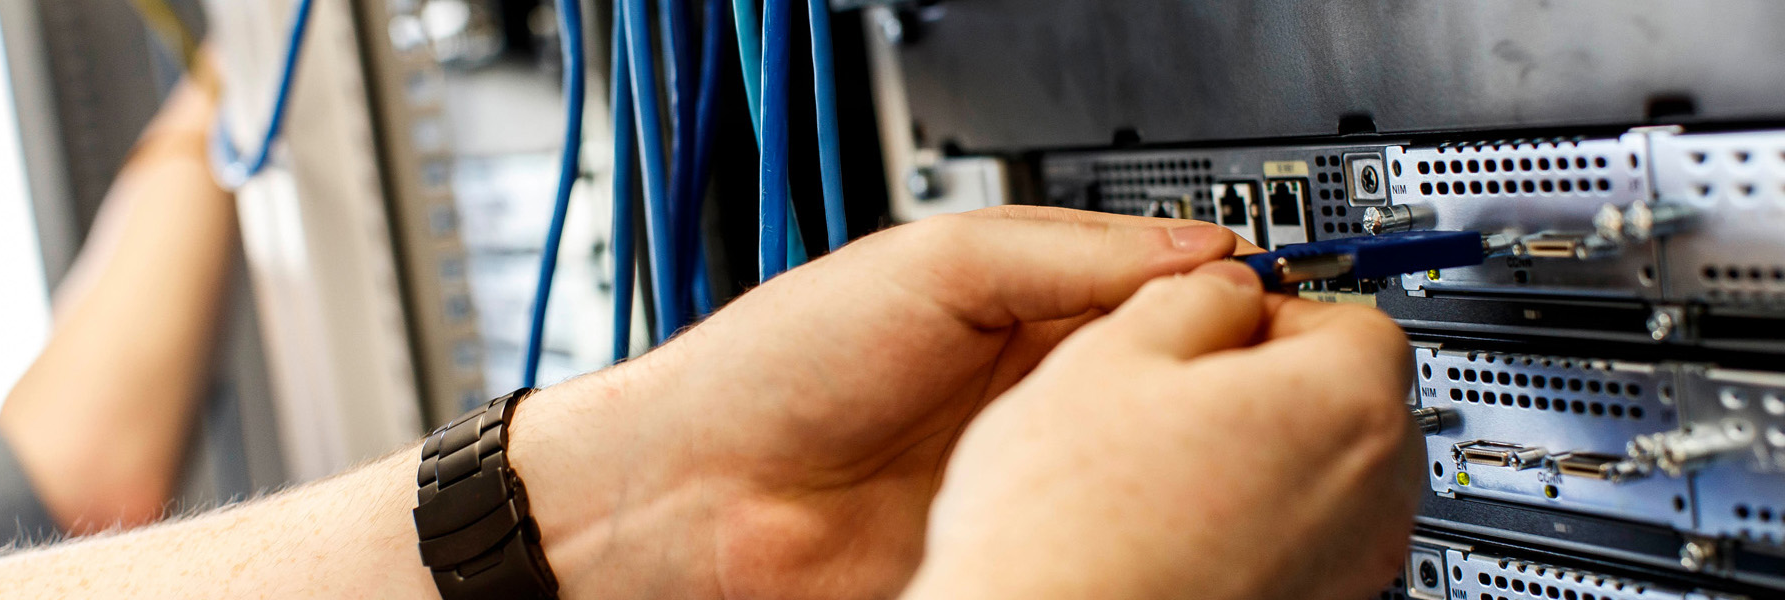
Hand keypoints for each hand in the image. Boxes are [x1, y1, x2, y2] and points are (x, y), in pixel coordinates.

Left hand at [508, 207, 1252, 598]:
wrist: (695, 497)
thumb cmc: (781, 367)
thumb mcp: (936, 265)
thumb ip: (1067, 252)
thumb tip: (1200, 246)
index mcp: (1017, 313)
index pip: (1153, 298)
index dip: (1218, 302)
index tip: (1279, 310)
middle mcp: (1027, 398)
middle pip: (1161, 388)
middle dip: (1214, 388)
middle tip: (1275, 390)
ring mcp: (1021, 481)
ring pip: (1142, 472)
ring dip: (1183, 466)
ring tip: (1233, 456)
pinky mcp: (1011, 547)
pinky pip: (1097, 542)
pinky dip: (1136, 536)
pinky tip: (1172, 526)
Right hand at [900, 262, 1422, 599]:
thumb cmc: (1068, 527)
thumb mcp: (1110, 353)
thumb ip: (1193, 293)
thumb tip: (1223, 286)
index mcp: (1341, 407)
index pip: (1352, 313)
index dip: (1270, 304)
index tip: (1215, 314)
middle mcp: (1369, 496)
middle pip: (1347, 397)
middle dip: (1270, 379)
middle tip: (1175, 384)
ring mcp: (1346, 567)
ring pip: (1321, 472)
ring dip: (1257, 450)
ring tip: (1158, 459)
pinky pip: (1295, 537)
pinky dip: (1246, 518)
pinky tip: (1165, 519)